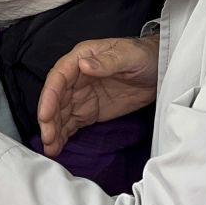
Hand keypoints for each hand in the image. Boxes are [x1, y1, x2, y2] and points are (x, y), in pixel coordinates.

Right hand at [37, 35, 159, 155]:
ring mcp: (81, 96)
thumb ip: (107, 61)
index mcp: (81, 58)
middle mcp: (76, 78)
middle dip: (49, 119)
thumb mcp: (128, 55)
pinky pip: (72, 124)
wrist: (159, 70)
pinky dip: (63, 135)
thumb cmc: (143, 55)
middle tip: (48, 138)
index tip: (46, 114)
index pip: (59, 77)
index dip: (50, 96)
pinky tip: (57, 147)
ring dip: (53, 130)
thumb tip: (84, 65)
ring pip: (60, 114)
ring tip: (50, 148)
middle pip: (55, 99)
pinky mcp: (89, 112)